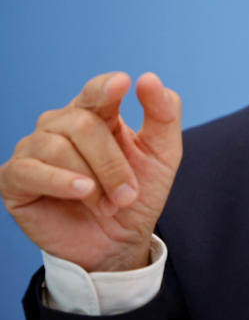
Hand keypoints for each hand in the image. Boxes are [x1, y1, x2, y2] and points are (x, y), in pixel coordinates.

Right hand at [0, 72, 181, 271]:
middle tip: (128, 195)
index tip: (122, 84)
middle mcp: (60, 124)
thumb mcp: (163, 154)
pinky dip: (59, 181)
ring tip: (108, 205)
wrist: (119, 242)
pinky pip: (28, 170)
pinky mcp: (14, 178)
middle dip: (113, 163)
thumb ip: (163, 114)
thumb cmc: (137, 194)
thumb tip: (147, 78)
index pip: (97, 90)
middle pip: (84, 124)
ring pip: (58, 146)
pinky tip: (81, 192)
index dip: (106, 88)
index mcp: (96, 113)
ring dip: (93, 180)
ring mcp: (34, 148)